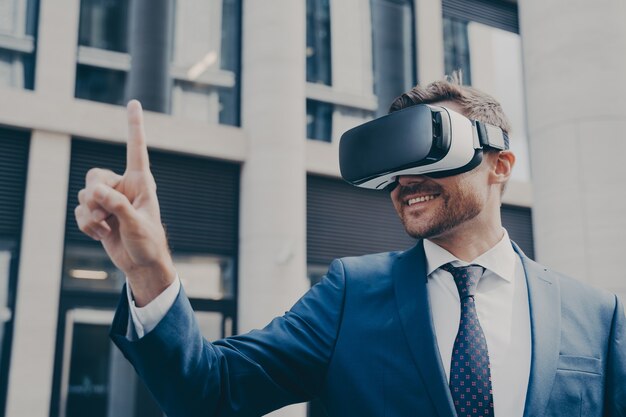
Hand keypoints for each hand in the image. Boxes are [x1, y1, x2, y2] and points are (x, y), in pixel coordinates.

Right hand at [75, 100, 175, 305]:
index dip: (134, 126)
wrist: (141, 263)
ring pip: (84, 195)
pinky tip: (102, 234)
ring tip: (107, 228)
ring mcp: (109, 200)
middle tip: (104, 214)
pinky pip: (80, 211)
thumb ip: (117, 206)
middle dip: (93, 196)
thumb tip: (95, 192)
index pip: (136, 149)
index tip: (134, 102)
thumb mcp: (137, 224)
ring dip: (91, 215)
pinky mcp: (97, 213)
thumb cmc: (148, 242)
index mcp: (141, 181)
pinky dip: (86, 225)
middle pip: (94, 176)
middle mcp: (123, 186)